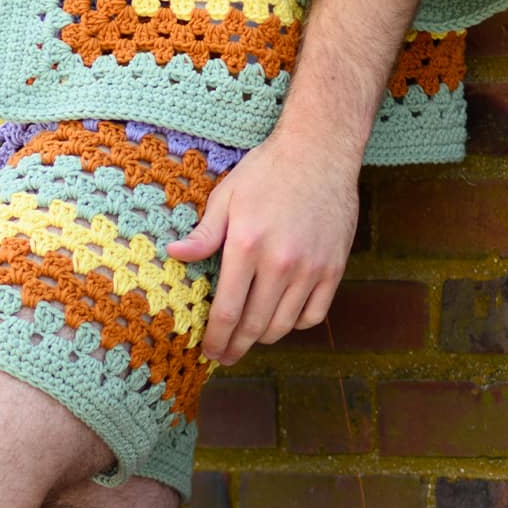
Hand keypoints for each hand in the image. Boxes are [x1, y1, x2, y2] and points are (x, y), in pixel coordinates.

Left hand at [164, 131, 359, 365]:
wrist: (319, 152)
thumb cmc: (267, 170)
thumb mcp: (228, 196)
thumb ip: (204, 233)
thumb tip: (174, 256)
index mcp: (246, 245)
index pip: (226, 310)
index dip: (215, 338)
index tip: (208, 350)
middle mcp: (279, 263)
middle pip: (254, 326)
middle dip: (235, 346)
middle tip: (225, 355)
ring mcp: (311, 269)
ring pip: (284, 326)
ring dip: (264, 337)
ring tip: (250, 336)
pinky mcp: (334, 269)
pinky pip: (314, 315)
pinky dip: (296, 323)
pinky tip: (283, 317)